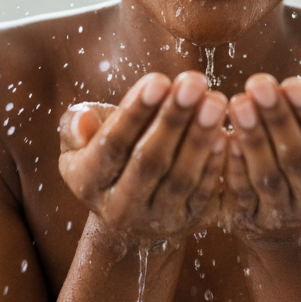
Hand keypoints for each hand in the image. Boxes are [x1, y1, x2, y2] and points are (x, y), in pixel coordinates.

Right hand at [58, 71, 228, 241]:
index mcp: (87, 182)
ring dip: (200, 137)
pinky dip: (215, 164)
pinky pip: (204, 193)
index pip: (111, 146)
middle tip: (194, 82)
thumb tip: (84, 119)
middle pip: (149, 162)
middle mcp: (119, 207)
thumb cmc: (106, 155)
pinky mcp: (189, 222)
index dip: (135, 113)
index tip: (158, 80)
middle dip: (173, 119)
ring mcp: (156, 218)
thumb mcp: (79, 142)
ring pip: (180, 177)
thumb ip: (75, 126)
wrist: (130, 212)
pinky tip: (225, 134)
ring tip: (215, 100)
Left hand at [221, 74, 300, 240]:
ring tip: (239, 102)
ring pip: (268, 177)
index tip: (292, 83)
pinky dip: (234, 165)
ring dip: (253, 137)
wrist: (289, 222)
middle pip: (299, 159)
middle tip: (259, 83)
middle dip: (278, 118)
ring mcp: (284, 216)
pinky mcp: (250, 221)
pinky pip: (242, 193)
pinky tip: (226, 137)